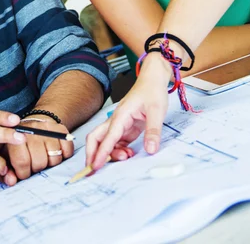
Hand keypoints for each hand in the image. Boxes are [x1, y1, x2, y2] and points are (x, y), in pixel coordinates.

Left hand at [3, 116, 73, 185]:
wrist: (32, 124)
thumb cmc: (17, 144)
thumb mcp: (6, 155)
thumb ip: (6, 171)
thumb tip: (11, 182)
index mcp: (15, 136)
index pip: (22, 161)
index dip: (23, 173)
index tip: (24, 173)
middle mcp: (31, 130)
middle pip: (40, 161)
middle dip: (37, 168)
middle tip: (34, 165)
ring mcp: (47, 128)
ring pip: (55, 158)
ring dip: (50, 163)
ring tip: (44, 157)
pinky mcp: (60, 128)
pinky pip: (67, 149)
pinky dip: (64, 154)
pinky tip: (55, 152)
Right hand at [85, 53, 171, 169]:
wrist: (152, 79)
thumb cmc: (152, 91)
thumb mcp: (157, 111)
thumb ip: (153, 131)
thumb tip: (151, 150)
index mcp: (120, 115)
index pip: (108, 137)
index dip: (101, 153)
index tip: (95, 166)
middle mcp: (116, 120)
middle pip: (96, 137)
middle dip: (92, 153)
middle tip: (92, 170)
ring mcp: (120, 124)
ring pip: (106, 141)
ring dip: (109, 153)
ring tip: (124, 159)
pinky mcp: (126, 127)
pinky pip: (117, 141)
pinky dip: (118, 150)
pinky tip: (128, 154)